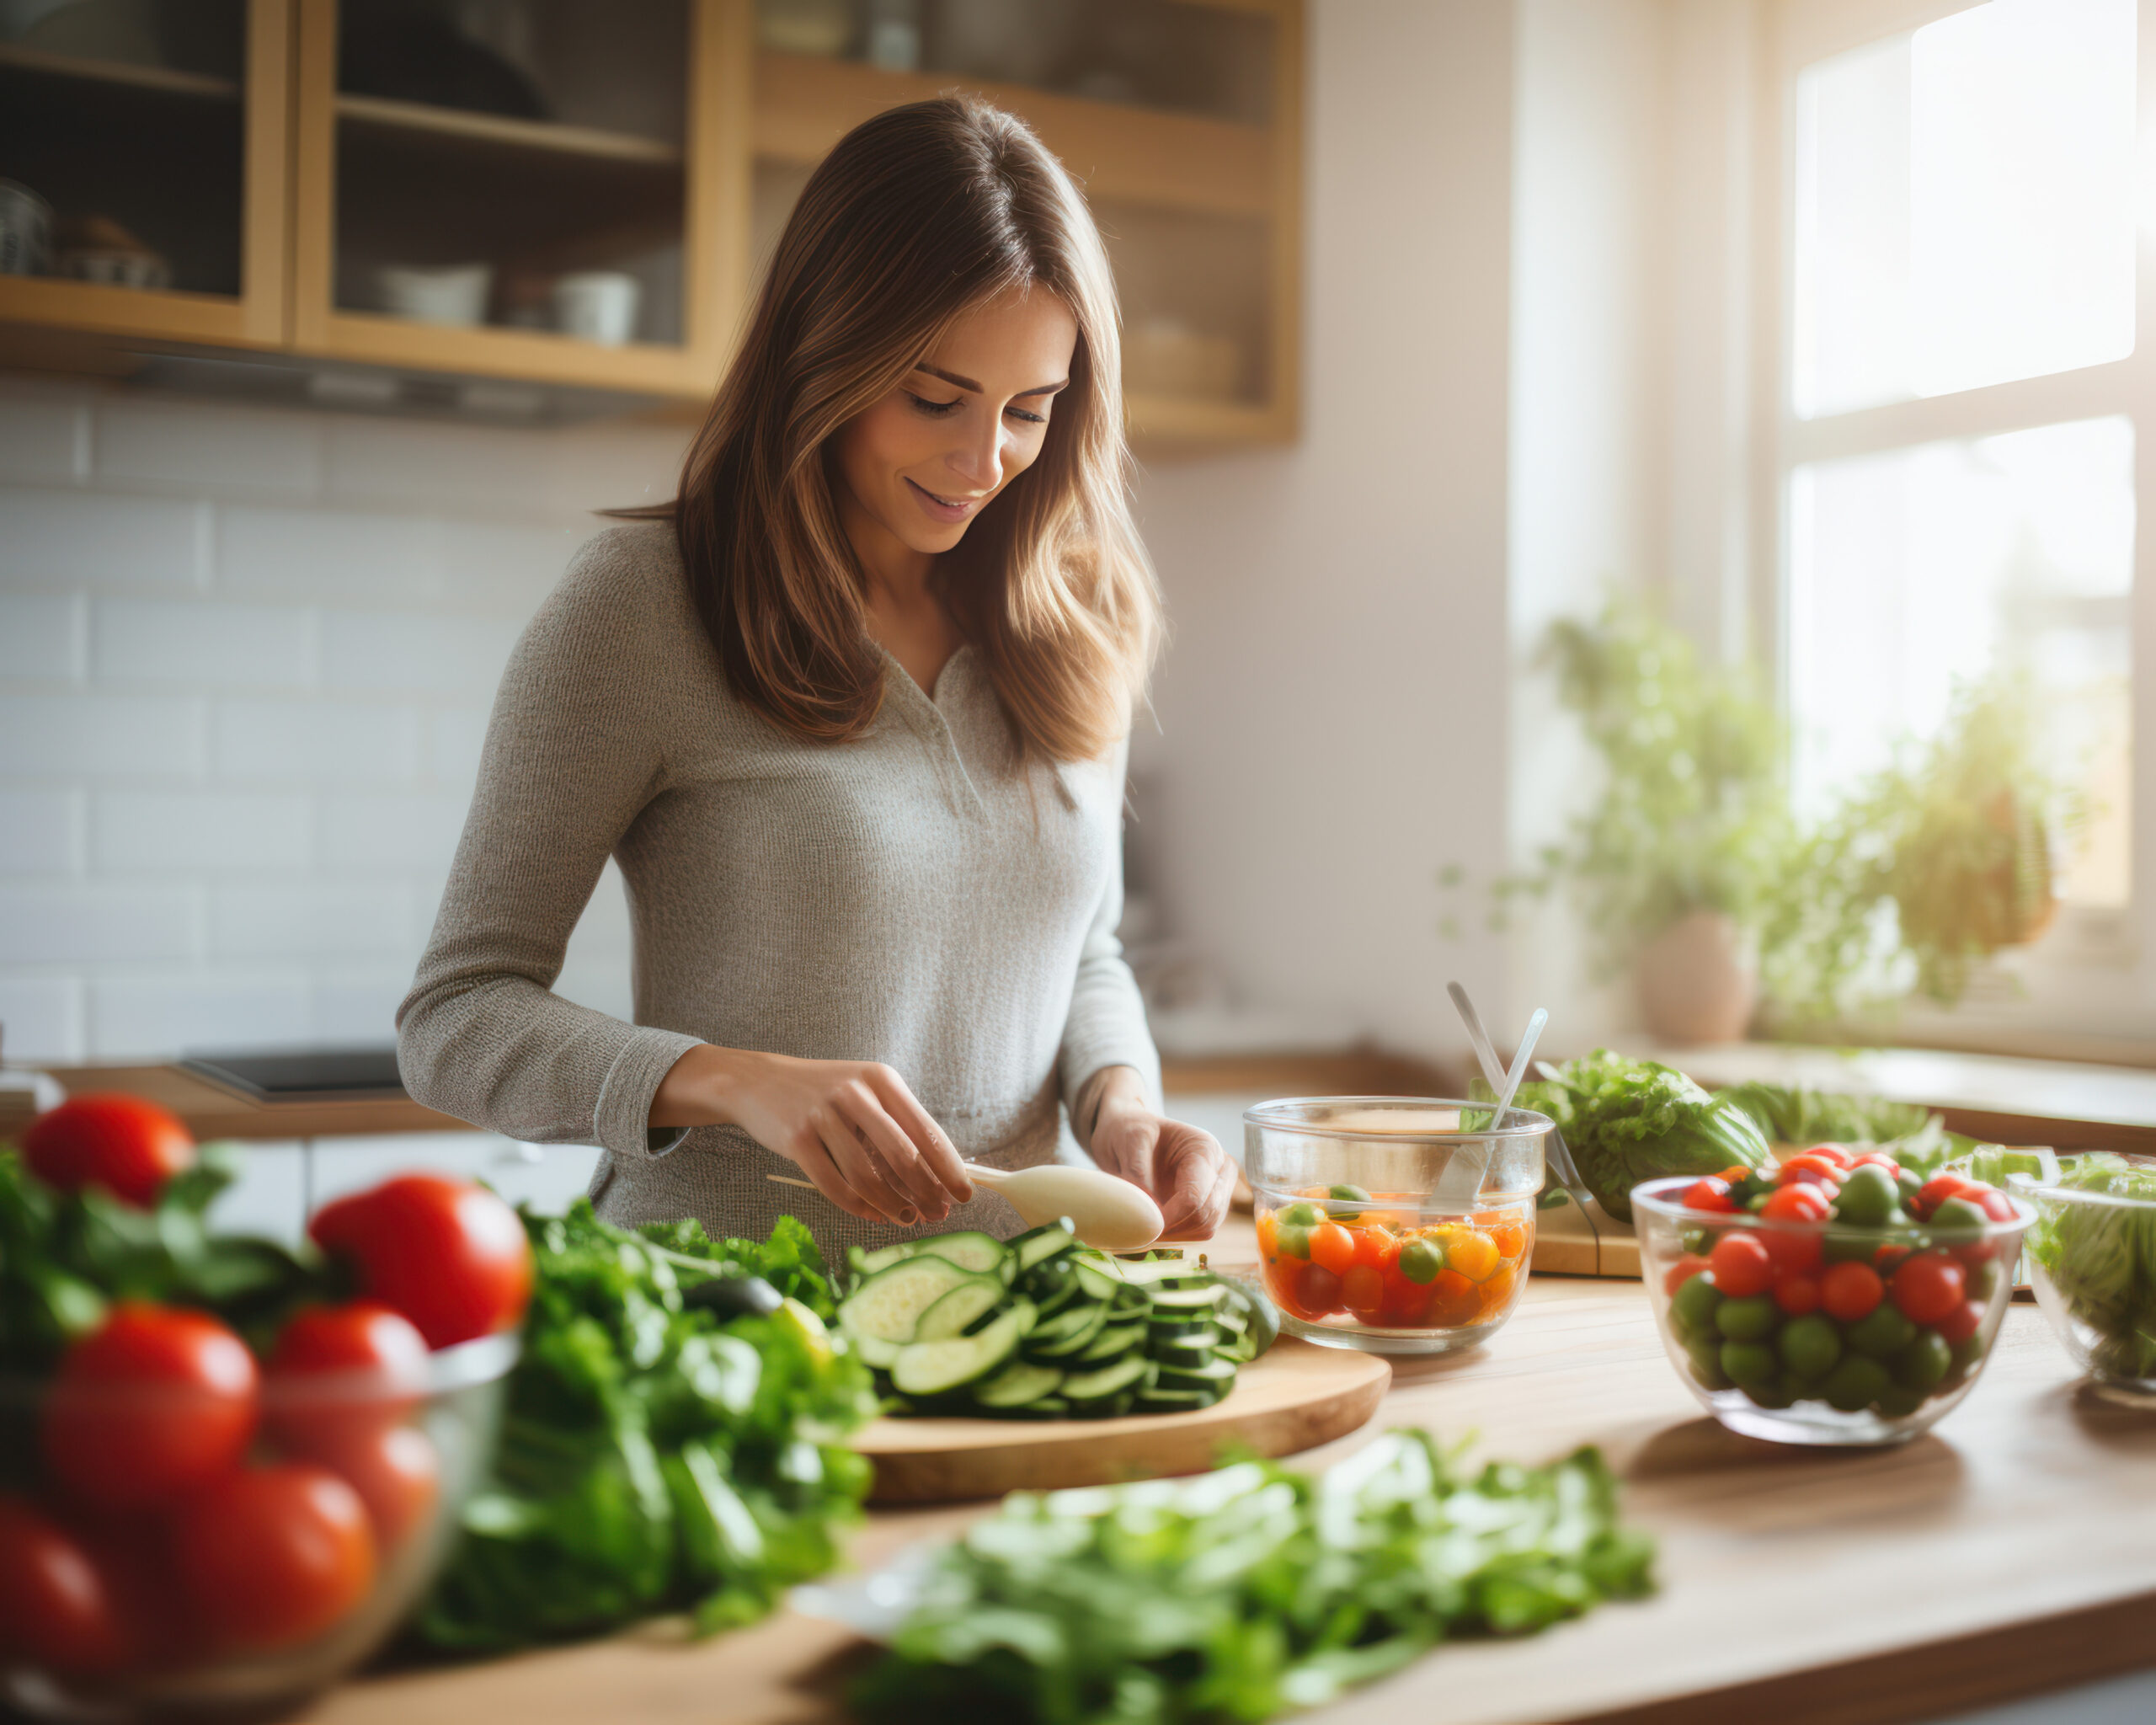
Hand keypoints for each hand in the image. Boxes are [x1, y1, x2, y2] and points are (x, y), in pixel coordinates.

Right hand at [652, 1047, 971, 1226]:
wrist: (759, 1081)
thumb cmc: (824, 1093)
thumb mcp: (864, 1093)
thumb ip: (896, 1127)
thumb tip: (936, 1177)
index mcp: (881, 1080)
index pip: (925, 1129)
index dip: (949, 1166)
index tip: (965, 1194)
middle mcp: (855, 1093)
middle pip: (902, 1154)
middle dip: (926, 1191)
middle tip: (939, 1214)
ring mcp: (823, 1115)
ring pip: (867, 1174)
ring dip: (892, 1204)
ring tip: (907, 1219)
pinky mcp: (796, 1138)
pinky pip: (834, 1183)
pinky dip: (857, 1206)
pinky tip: (872, 1214)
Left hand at [1085, 1081, 1236, 1240]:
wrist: (1132, 1134)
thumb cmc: (1131, 1131)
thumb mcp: (1128, 1140)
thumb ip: (1137, 1174)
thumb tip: (1149, 1214)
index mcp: (1205, 1149)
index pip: (1195, 1198)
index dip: (1169, 1218)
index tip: (1141, 1224)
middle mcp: (1221, 1169)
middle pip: (1206, 1216)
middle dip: (1172, 1228)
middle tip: (1140, 1228)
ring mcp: (1220, 1188)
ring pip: (1206, 1228)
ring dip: (1175, 1234)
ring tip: (1146, 1223)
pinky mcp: (1212, 1205)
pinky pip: (1201, 1231)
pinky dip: (1178, 1234)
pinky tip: (1156, 1223)